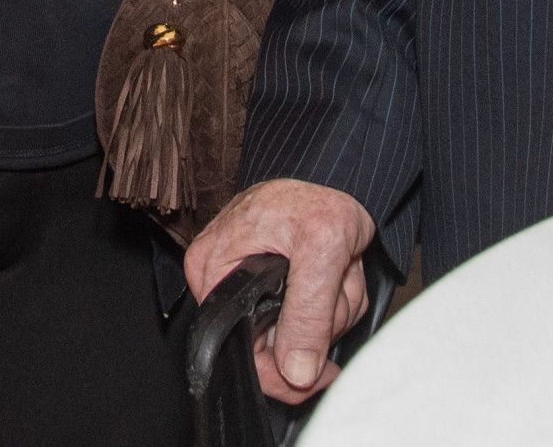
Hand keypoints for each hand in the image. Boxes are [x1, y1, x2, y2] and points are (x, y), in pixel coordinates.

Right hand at [185, 177, 377, 405]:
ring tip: (337, 273)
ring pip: (299, 342)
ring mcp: (254, 290)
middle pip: (270, 350)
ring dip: (331, 314)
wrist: (339, 182)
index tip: (313, 366)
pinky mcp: (280, 295)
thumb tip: (295, 370)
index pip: (231, 345)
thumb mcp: (321, 247)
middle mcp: (225, 281)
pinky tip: (337, 279)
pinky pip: (312, 328)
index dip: (274, 367)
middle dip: (315, 328)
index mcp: (213, 268)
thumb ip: (308, 311)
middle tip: (335, 288)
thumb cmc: (319, 201)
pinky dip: (334, 309)